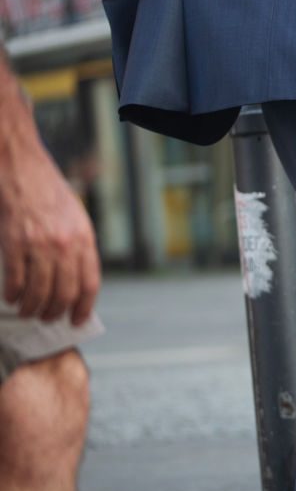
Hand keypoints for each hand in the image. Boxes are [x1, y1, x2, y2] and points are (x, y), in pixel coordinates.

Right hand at [0, 141, 99, 324]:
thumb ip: (79, 248)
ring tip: (27, 312)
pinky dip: (12, 293)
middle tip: (47, 319)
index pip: (90, 285)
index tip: (77, 321)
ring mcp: (39, 244)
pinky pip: (15, 278)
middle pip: (64, 293)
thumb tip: (76, 283)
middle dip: (54, 312)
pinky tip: (11, 297)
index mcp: (85, 240)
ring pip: (38, 291)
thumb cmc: (51, 195)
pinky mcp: (14, 241)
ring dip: (32, 308)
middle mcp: (66, 245)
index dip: (84, 308)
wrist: (23, 169)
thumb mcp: (77, 220)